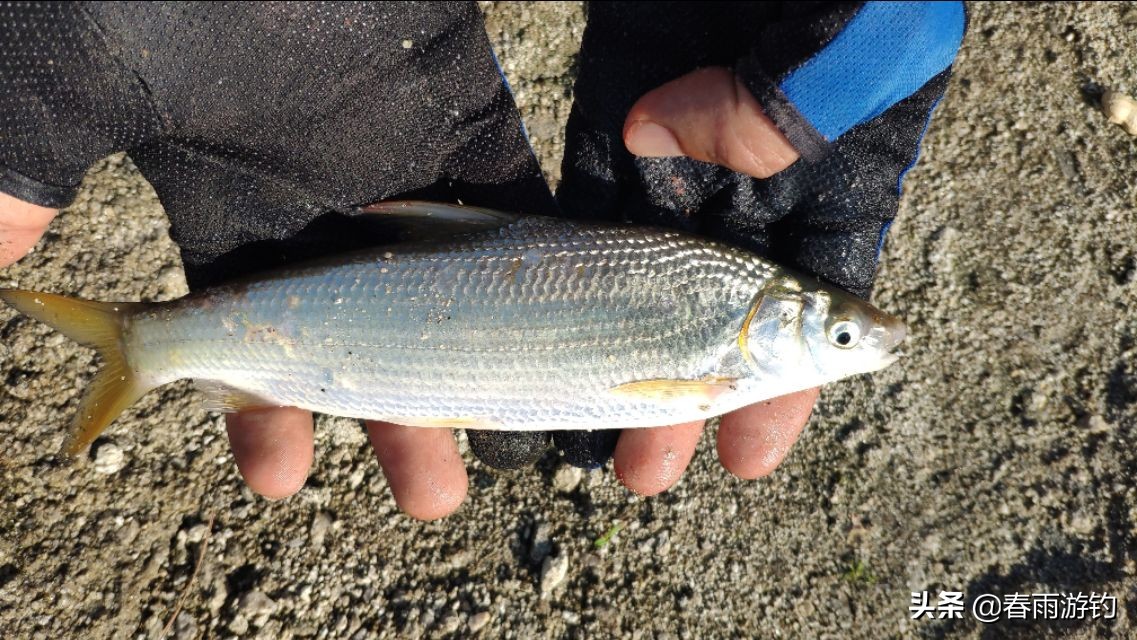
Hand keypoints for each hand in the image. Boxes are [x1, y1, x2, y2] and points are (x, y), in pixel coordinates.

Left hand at [608, 67, 818, 494]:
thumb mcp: (839, 46)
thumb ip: (780, 110)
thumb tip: (666, 147)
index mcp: (837, 176)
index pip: (819, 305)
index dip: (787, 383)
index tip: (751, 451)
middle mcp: (759, 182)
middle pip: (719, 309)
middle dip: (684, 392)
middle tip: (651, 468)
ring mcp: (686, 149)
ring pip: (646, 270)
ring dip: (615, 345)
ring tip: (589, 428)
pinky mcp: (624, 112)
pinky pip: (590, 193)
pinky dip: (570, 255)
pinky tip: (540, 319)